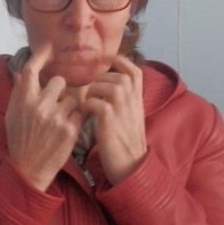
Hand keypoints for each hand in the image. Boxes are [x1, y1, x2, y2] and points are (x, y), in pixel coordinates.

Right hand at [5, 45, 82, 189]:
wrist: (29, 169)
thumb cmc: (19, 141)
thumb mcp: (12, 116)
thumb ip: (17, 93)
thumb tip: (21, 73)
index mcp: (23, 101)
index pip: (32, 70)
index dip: (41, 55)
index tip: (49, 47)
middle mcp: (39, 106)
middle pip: (58, 81)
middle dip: (59, 90)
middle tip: (54, 104)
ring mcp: (56, 118)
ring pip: (71, 98)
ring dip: (68, 107)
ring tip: (59, 122)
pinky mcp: (70, 130)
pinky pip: (79, 113)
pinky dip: (75, 120)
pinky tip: (66, 131)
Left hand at [81, 55, 146, 182]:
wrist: (131, 165)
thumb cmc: (125, 142)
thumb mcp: (130, 117)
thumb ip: (124, 101)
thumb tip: (109, 88)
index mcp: (138, 99)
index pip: (134, 72)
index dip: (120, 62)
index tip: (107, 59)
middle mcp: (132, 101)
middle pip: (116, 76)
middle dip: (100, 81)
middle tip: (92, 92)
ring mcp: (122, 109)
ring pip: (104, 85)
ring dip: (92, 92)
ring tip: (88, 104)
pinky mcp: (109, 120)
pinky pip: (94, 101)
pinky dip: (87, 105)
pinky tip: (85, 114)